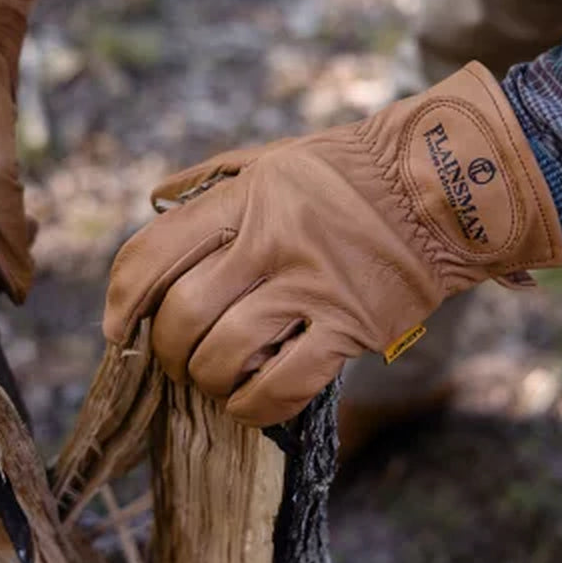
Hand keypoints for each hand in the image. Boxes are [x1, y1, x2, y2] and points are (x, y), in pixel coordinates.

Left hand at [103, 62, 561, 425]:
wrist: (445, 187)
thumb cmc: (352, 172)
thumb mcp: (275, 155)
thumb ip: (211, 175)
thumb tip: (154, 197)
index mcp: (248, 197)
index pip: (155, 250)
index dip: (121, 297)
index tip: (116, 328)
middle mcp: (273, 241)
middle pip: (183, 312)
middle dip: (163, 349)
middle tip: (173, 356)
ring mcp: (313, 286)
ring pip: (225, 353)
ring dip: (204, 378)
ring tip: (212, 377)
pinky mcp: (352, 327)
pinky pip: (285, 385)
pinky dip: (252, 406)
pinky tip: (247, 403)